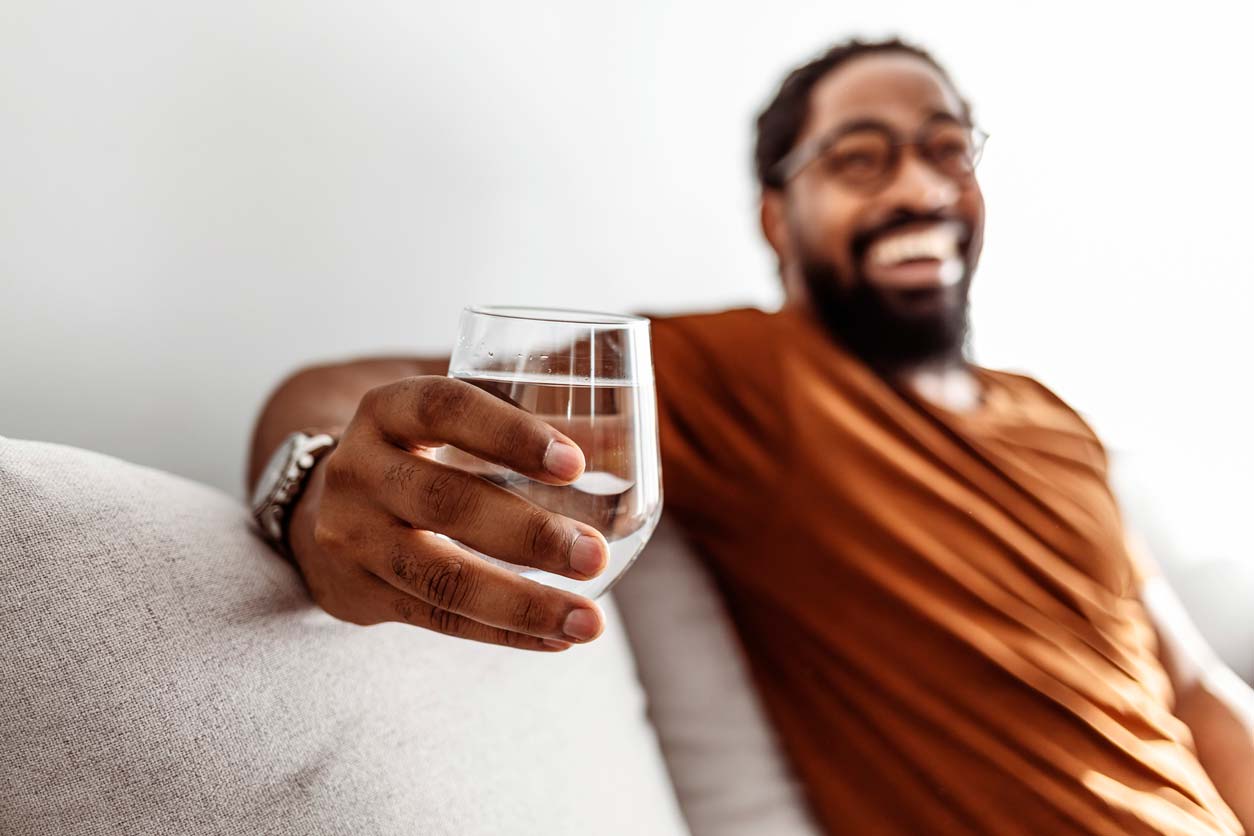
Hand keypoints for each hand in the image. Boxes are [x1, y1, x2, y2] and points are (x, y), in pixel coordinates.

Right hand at [287, 376, 608, 651]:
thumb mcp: (449, 421)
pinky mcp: (361, 594)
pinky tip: (557, 639)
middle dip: (527, 534)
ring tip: (590, 623)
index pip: (443, 408)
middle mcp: (358, 471)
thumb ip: (525, 419)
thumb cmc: (415, 452)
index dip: (509, 433)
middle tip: (596, 555)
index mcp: (386, 411)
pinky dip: (504, 633)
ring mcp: (353, 537)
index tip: (575, 464)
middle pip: (444, 501)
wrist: (316, 507)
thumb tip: (627, 434)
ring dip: (523, 604)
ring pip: (439, 577)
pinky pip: (438, 619)